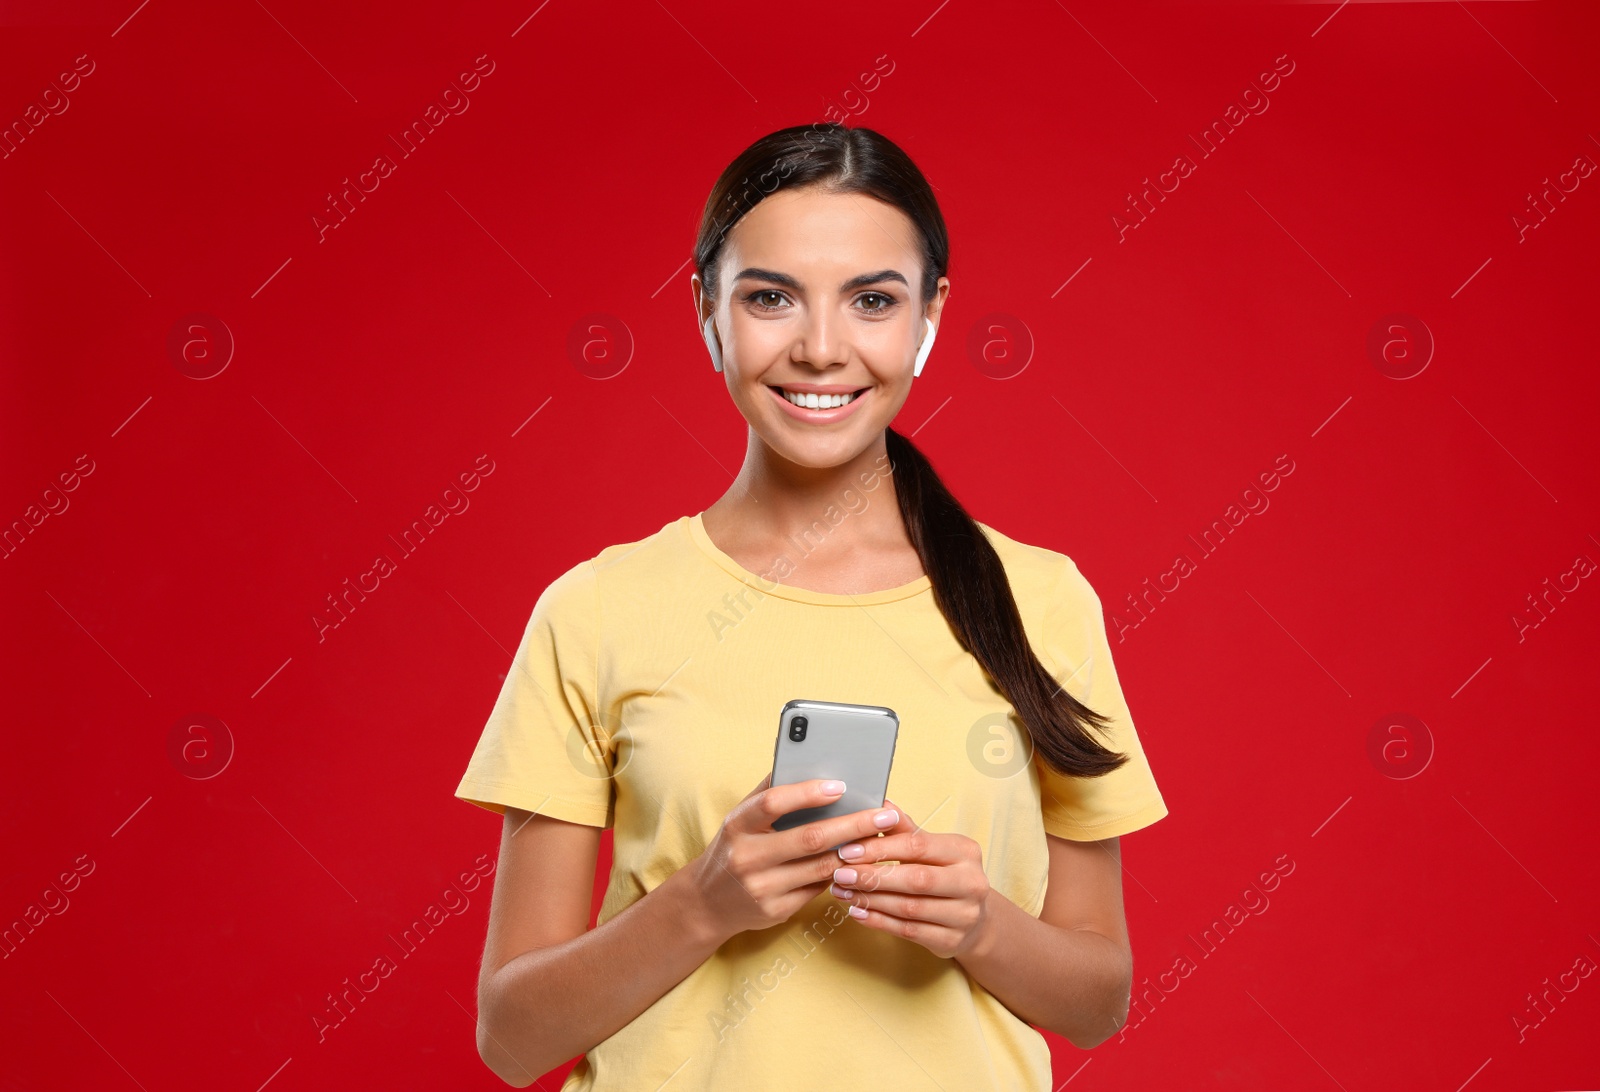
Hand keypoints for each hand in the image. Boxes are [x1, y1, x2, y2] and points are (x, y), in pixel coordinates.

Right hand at [681, 773, 908, 944]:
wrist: (707, 903)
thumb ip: (768, 792)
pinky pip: (818, 889)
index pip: (773, 803)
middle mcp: (747, 857)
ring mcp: (762, 888)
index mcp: (737, 826)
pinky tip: (860, 861)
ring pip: (821, 867)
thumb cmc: (733, 849)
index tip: (841, 785)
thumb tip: (807, 761)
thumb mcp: (739, 818)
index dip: (807, 793)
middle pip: (809, 838)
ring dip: (855, 851)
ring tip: (881, 835)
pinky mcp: (776, 911)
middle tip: (885, 813)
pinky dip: (841, 872)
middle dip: (853, 824)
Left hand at [826, 796, 992, 959]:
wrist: (975, 920)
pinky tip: (858, 913)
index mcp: (965, 851)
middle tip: (840, 874)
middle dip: (872, 876)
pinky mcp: (952, 941)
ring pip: (909, 908)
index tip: (847, 850)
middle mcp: (971, 883)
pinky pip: (908, 931)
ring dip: (871, 900)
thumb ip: (905, 830)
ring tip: (843, 893)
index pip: (918, 846)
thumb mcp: (932, 850)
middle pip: (915, 879)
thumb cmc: (945, 876)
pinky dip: (879, 922)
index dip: (880, 848)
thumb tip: (881, 804)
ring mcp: (964, 915)